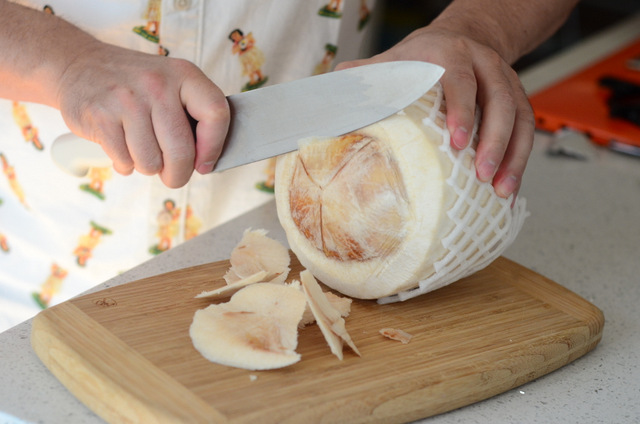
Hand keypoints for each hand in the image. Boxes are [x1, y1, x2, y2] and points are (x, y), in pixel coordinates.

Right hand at [56, 40, 228, 187]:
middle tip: (173, 176)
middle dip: (178, 174)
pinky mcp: (100, 116)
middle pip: (182, 151)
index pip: (216, 113)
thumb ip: (193, 116)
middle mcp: (157, 84)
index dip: (214, 147)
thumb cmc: (135, 85)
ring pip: (151, 162)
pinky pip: (125, 161)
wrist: (78, 65)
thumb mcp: (171, 84)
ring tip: (141, 150)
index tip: (205, 164)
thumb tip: (207, 161)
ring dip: (148, 167)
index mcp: (184, 74)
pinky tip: (122, 147)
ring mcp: (127, 100)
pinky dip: (125, 164)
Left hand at [336, 26, 533, 198]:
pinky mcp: (519, 100)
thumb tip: (335, 88)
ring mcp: (506, 82)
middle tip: (481, 173)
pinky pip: (528, 129)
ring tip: (500, 188)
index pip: (461, 79)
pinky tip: (510, 185)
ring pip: (520, 117)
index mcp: (452, 53)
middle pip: (500, 100)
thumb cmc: (425, 56)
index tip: (457, 141)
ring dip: (513, 155)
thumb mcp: (396, 58)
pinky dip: (520, 159)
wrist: (464, 37)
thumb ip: (369, 74)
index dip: (461, 110)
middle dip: (494, 140)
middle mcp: (486, 65)